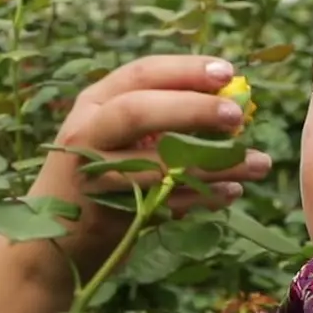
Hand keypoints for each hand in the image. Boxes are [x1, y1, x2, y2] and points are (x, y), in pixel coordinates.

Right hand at [28, 54, 272, 263]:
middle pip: (139, 111)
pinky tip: (231, 192)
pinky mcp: (104, 213)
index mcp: (93, 103)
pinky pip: (163, 204)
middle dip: (192, 109)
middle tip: (238, 115)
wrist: (53, 241)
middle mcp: (86, 133)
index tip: (229, 72)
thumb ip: (159, 114)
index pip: (141, 74)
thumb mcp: (114, 134)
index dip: (186, 71)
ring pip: (158, 165)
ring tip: (259, 163)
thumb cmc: (99, 175)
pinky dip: (202, 198)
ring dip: (215, 164)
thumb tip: (230, 100)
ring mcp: (92, 175)